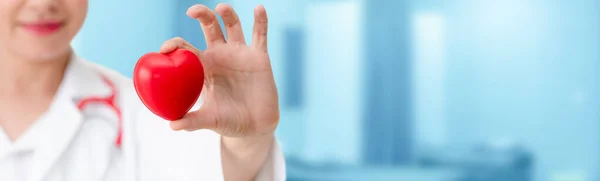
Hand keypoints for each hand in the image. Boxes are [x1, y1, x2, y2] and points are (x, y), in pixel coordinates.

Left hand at [160, 4, 278, 138]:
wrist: (256, 127)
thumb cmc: (229, 121)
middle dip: (201, 15)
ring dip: (227, 13)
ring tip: (221, 8)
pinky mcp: (259, 57)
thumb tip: (172, 125)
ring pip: (233, 25)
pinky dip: (260, 21)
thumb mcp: (210, 119)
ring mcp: (240, 54)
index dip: (175, 45)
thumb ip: (193, 121)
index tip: (166, 49)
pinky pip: (260, 35)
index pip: (186, 49)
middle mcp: (221, 55)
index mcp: (204, 68)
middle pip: (209, 26)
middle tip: (191, 11)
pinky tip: (259, 8)